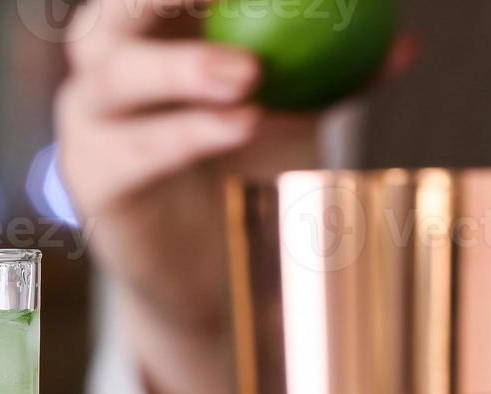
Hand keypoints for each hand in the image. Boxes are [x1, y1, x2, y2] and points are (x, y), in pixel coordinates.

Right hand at [55, 0, 320, 329]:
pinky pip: (134, 150)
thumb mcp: (297, 111)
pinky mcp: (92, 181)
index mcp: (149, 32)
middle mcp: (105, 68)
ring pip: (114, 78)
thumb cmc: (251, 172)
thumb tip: (402, 45)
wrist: (214, 270)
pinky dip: (188, 134)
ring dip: (180, 69)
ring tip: (250, 76)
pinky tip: (240, 123)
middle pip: (110, 16)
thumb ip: (333, 75)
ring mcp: (87, 125)